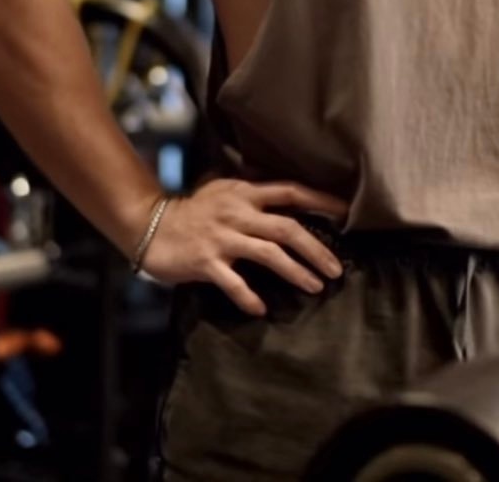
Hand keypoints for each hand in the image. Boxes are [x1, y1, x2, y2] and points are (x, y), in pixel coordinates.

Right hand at [138, 179, 348, 314]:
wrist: (151, 225)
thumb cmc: (193, 210)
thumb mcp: (224, 190)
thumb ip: (254, 192)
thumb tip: (288, 195)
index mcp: (246, 193)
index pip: (291, 192)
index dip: (321, 201)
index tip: (347, 212)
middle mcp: (238, 213)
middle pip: (287, 228)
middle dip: (316, 248)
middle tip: (337, 269)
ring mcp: (223, 238)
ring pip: (268, 254)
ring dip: (295, 271)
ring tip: (316, 286)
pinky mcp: (206, 262)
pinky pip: (233, 282)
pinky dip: (249, 296)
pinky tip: (262, 308)